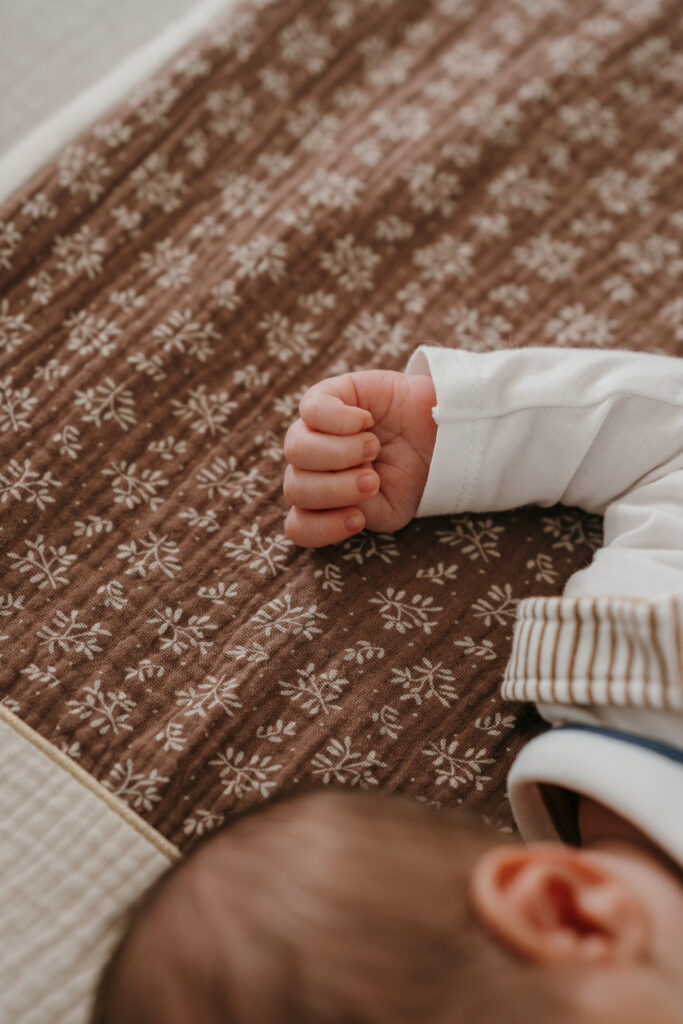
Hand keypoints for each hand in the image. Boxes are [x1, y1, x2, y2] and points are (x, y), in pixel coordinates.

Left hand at [283, 370, 436, 546]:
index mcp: (323, 503)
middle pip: (295, 489)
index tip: (359, 520)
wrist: (437, 433)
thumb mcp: (391, 507)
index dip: (322, 529)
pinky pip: (311, 410)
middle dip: (337, 490)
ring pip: (296, 450)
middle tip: (372, 480)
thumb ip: (359, 510)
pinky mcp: (324, 396)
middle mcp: (310, 469)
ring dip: (338, 454)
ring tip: (372, 448)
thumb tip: (339, 495)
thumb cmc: (409, 474)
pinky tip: (366, 421)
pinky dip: (340, 420)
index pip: (299, 526)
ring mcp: (312, 431)